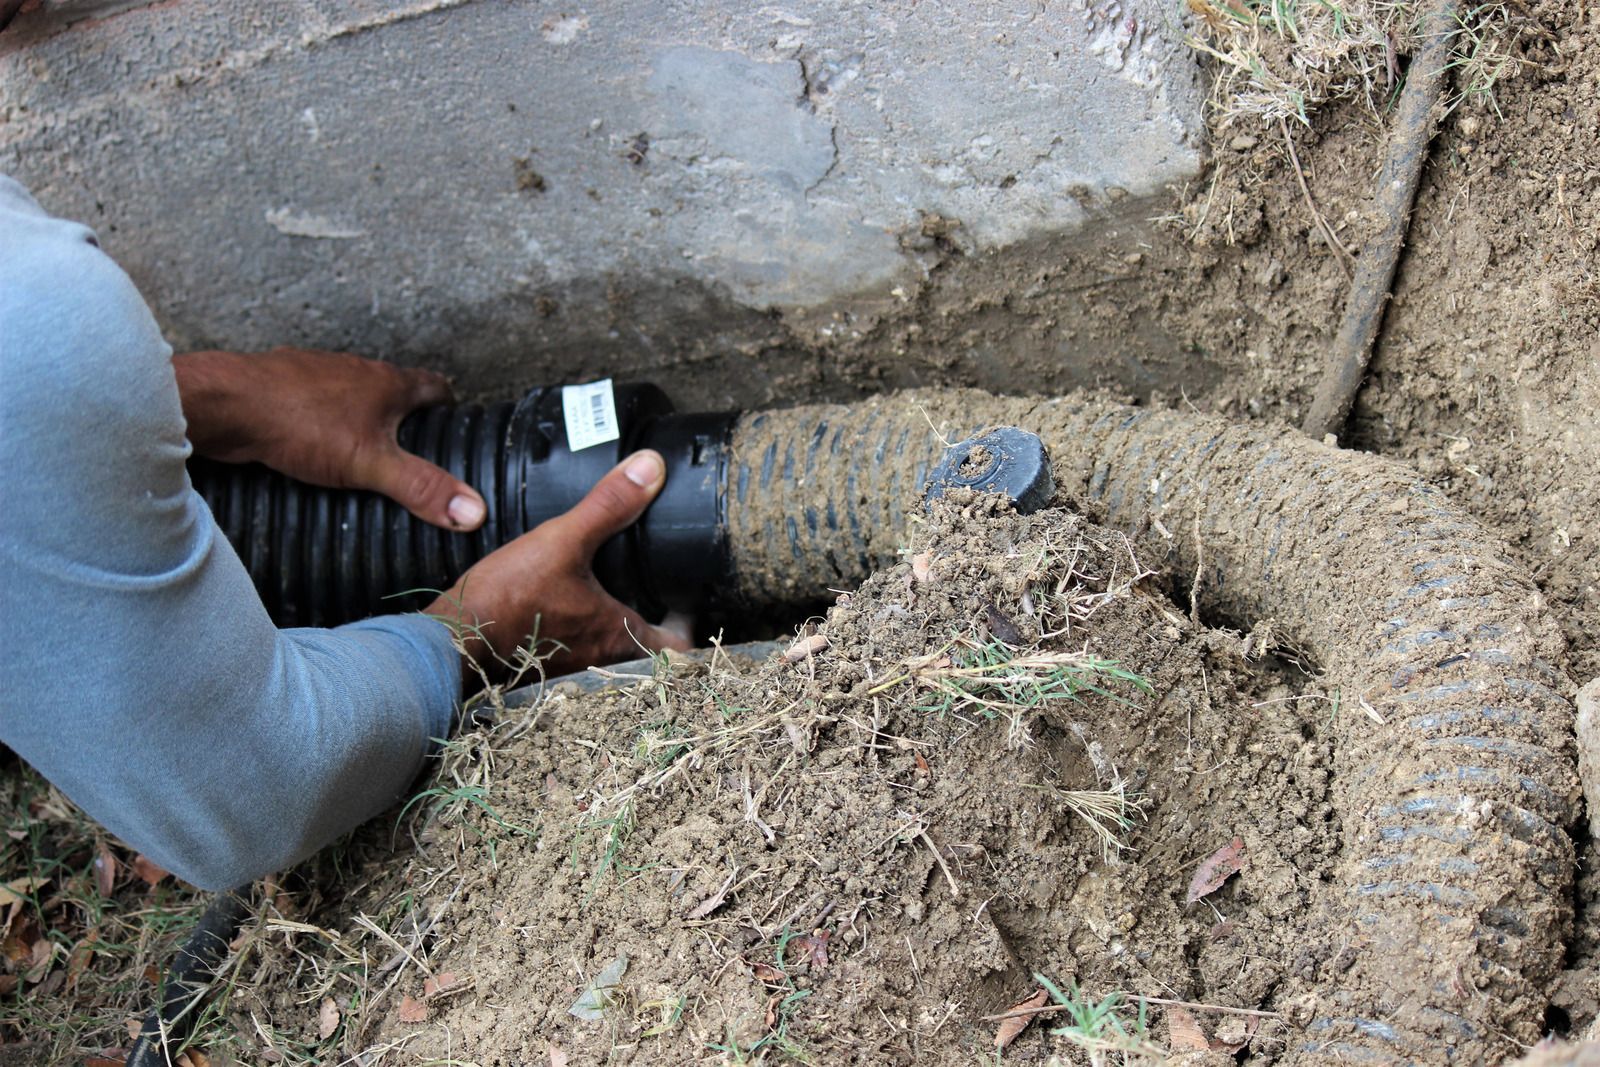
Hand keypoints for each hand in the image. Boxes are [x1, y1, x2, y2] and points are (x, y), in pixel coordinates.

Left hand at [173, 347, 486, 530]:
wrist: (225, 403)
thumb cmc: (300, 423)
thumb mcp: (371, 464)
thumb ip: (422, 487)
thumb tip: (474, 510)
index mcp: (387, 381)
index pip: (435, 386)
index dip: (450, 409)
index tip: (456, 432)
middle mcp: (356, 370)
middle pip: (395, 391)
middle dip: (406, 420)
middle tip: (413, 457)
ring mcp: (318, 375)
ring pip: (353, 396)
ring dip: (364, 420)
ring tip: (366, 458)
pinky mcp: (284, 389)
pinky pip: (317, 405)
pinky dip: (325, 424)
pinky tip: (315, 451)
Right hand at [426, 449, 691, 684]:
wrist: (449, 643)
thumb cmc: (508, 599)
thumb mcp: (562, 542)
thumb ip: (608, 506)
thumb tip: (651, 469)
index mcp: (620, 638)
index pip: (677, 649)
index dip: (687, 628)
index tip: (685, 606)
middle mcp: (602, 664)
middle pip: (646, 653)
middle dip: (652, 627)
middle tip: (653, 595)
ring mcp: (570, 673)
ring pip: (610, 657)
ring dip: (615, 633)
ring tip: (610, 597)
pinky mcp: (540, 670)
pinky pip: (573, 656)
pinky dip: (579, 637)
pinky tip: (563, 610)